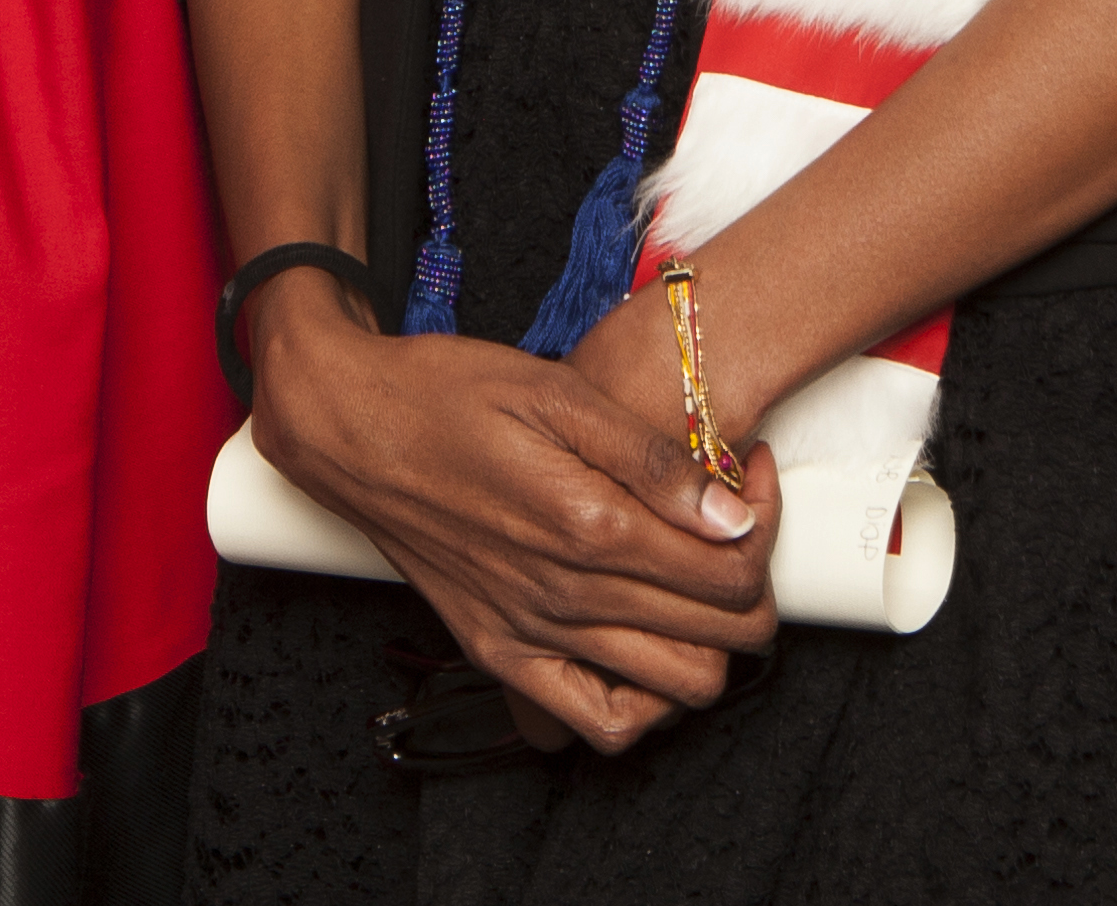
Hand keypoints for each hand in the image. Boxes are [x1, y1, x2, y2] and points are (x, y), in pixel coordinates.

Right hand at [244, 273, 773, 752]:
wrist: (350, 429)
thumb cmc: (448, 394)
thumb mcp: (558, 393)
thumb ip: (651, 460)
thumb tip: (730, 517)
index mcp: (590, 524)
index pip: (734, 569)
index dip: (765, 519)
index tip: (748, 472)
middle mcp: (565, 594)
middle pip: (722, 635)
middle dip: (754, 583)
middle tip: (733, 524)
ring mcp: (531, 635)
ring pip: (677, 689)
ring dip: (712, 644)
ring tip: (698, 583)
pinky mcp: (499, 654)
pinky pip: (596, 723)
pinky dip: (642, 703)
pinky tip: (646, 647)